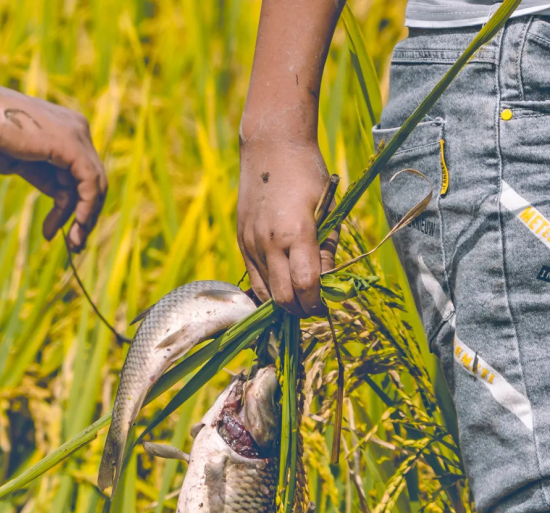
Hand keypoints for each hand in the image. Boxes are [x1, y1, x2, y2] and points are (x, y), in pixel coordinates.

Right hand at [0, 86, 106, 251]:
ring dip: (84, 219)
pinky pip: (90, 183)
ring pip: (95, 187)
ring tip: (71, 243)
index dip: (76, 209)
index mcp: (67, 133)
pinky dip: (85, 208)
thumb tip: (65, 202)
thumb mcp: (25, 165)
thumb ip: (48, 179)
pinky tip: (73, 226)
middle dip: (85, 217)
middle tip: (74, 245)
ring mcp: (77, 134)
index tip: (58, 232)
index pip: (82, 178)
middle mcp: (77, 130)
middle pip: (93, 183)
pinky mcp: (72, 144)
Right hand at [237, 137, 337, 315]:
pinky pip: (254, 280)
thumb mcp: (327, 209)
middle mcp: (269, 243)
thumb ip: (326, 248)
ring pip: (266, 293)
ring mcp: (251, 244)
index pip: (306, 285)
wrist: (270, 147)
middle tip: (314, 307)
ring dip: (284, 302)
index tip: (325, 305)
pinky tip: (282, 287)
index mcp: (296, 232)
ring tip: (299, 299)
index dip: (317, 302)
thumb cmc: (307, 174)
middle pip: (283, 297)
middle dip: (300, 309)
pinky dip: (268, 290)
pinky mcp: (242, 242)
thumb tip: (326, 282)